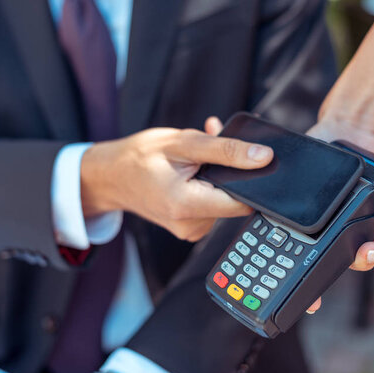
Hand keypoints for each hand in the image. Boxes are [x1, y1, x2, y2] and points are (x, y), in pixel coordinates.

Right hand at [80, 127, 272, 241]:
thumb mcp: (183, 143)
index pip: (243, 202)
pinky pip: (212, 205)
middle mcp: (191, 226)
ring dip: (216, 176)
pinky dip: (208, 186)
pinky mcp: (191, 228)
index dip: (250, 178)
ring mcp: (191, 230)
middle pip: (233, 199)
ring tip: (191, 162)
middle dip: (227, 171)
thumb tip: (263, 157)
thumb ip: (226, 150)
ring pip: (223, 200)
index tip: (243, 160)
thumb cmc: (139, 157)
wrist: (110, 177)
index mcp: (188, 206)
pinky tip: (192, 173)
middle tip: (205, 152)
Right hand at [205, 116, 373, 313]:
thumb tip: (248, 207)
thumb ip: (273, 198)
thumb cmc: (312, 153)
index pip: (311, 266)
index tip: (313, 305)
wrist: (342, 127)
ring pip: (371, 247)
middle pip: (347, 260)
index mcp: (313, 231)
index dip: (312, 290)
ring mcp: (360, 222)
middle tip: (361, 255)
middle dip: (357, 262)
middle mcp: (338, 231)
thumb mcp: (287, 181)